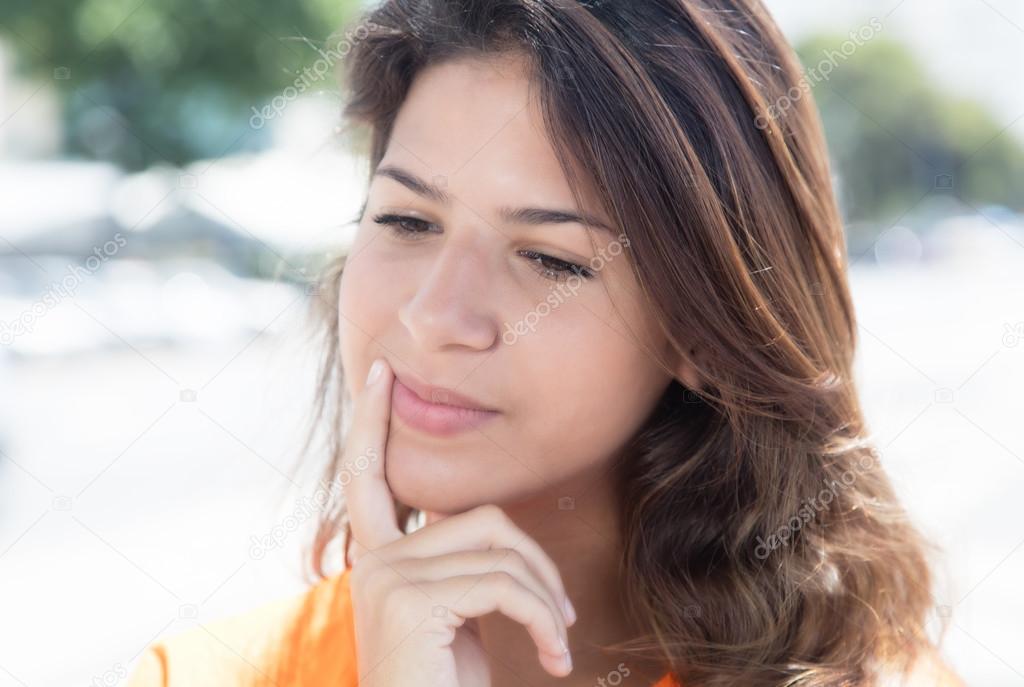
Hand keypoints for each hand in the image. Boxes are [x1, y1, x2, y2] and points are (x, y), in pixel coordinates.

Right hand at [344, 358, 576, 685]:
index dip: (371, 423)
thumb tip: (492, 530)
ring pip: (500, 549)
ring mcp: (385, 577)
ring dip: (546, 599)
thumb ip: (460, 568)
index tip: (379, 374)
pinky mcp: (409, 600)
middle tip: (562, 616)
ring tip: (558, 645)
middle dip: (535, 561)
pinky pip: (504, 582)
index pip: (368, 477)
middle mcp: (372, 562)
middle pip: (478, 515)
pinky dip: (543, 618)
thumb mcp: (458, 621)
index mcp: (378, 561)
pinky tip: (552, 659)